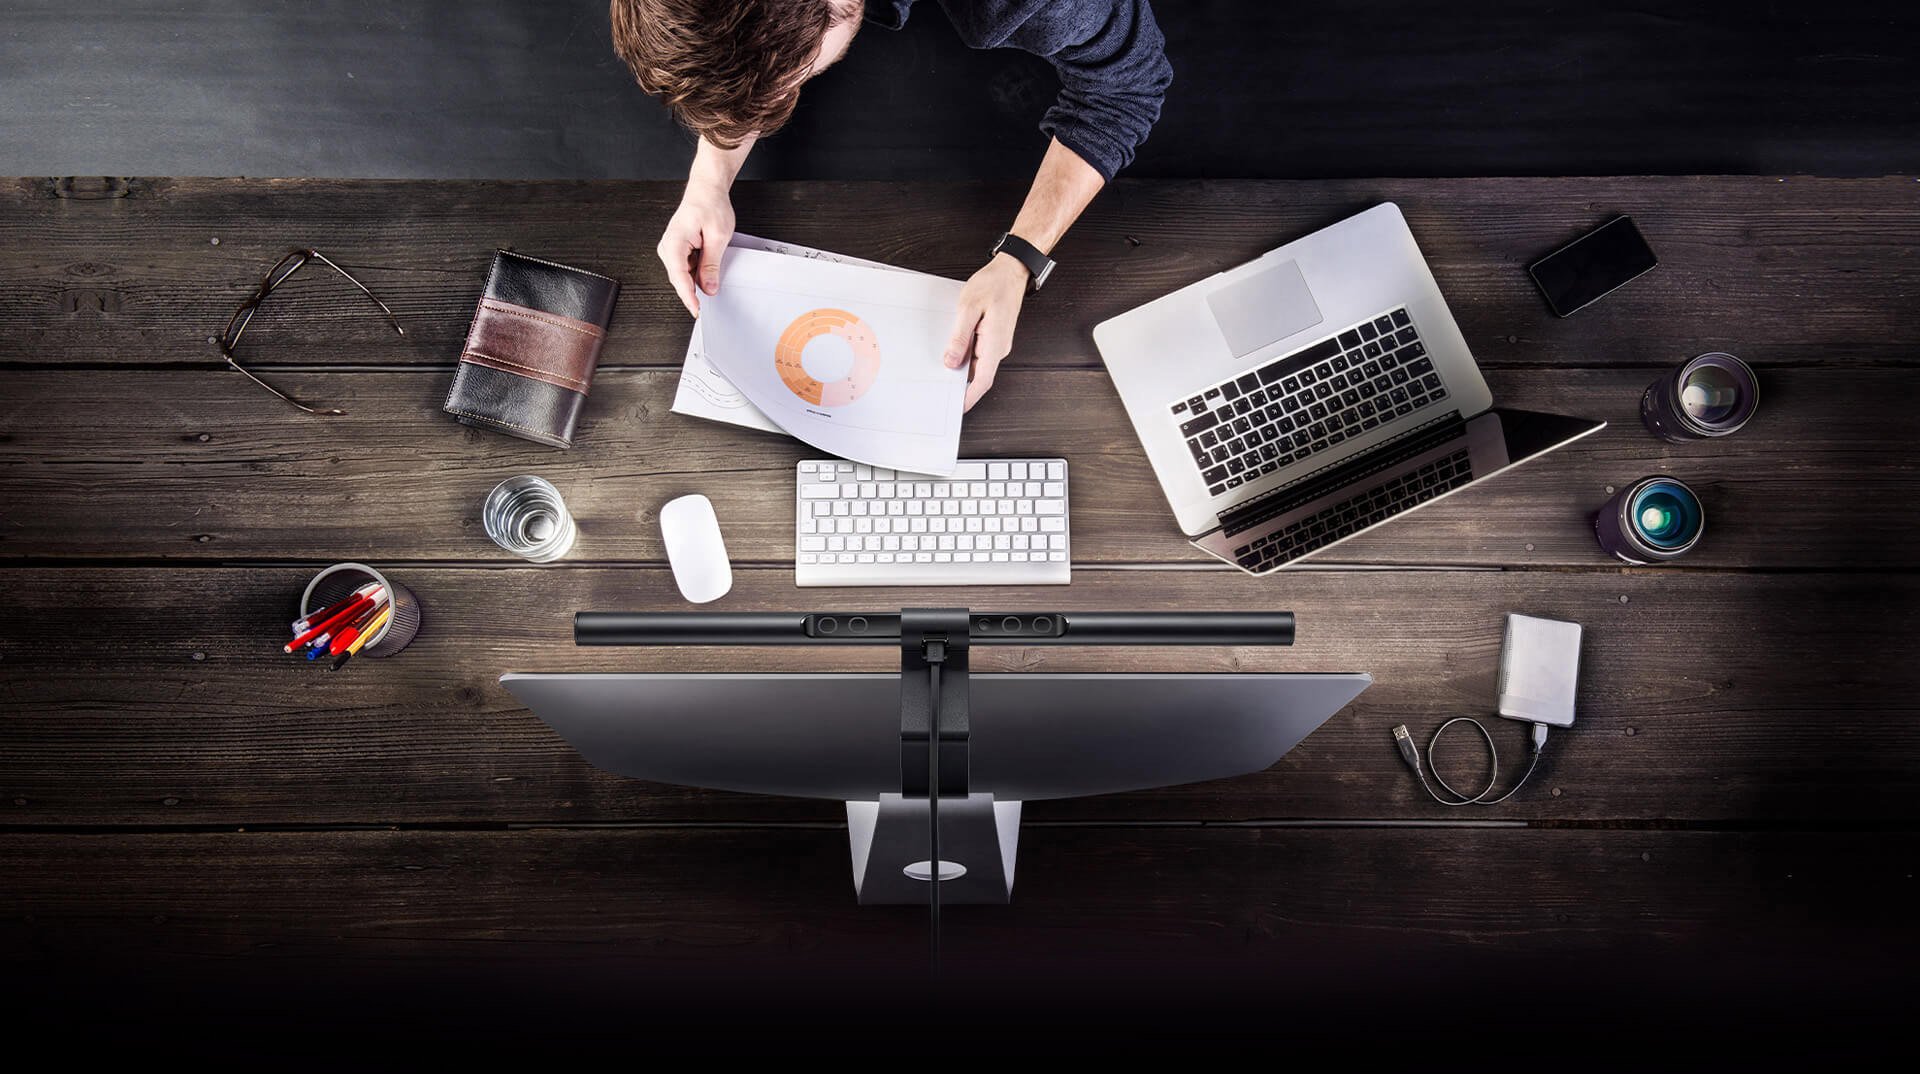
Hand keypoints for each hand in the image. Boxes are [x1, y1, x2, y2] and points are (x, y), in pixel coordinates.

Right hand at [657, 178, 734, 316]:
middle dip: (693, 292)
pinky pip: (686, 268)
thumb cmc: (710, 205)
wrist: (706, 190)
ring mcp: (671, 248)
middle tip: (708, 306)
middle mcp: (668, 246)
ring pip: (683, 275)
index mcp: (674, 241)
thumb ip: (712, 264)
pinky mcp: (677, 250)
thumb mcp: (718, 237)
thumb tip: (709, 287)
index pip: (679, 276)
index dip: (688, 296)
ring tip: (712, 277)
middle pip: (679, 278)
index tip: (697, 310)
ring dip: (697, 280)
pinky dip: (697, 273)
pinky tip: (707, 271)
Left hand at [943, 254, 1029, 411]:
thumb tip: (951, 361)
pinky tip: (952, 349)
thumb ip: (960, 337)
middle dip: (959, 384)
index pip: (982, 381)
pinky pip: (978, 353)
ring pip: (977, 364)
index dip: (969, 398)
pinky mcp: (993, 337)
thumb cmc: (993, 285)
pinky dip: (964, 355)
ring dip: (961, 368)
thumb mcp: (968, 309)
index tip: (956, 408)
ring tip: (940, 367)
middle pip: (978, 375)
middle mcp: (999, 347)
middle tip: (938, 387)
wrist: (1011, 271)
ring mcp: (997, 343)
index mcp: (995, 344)